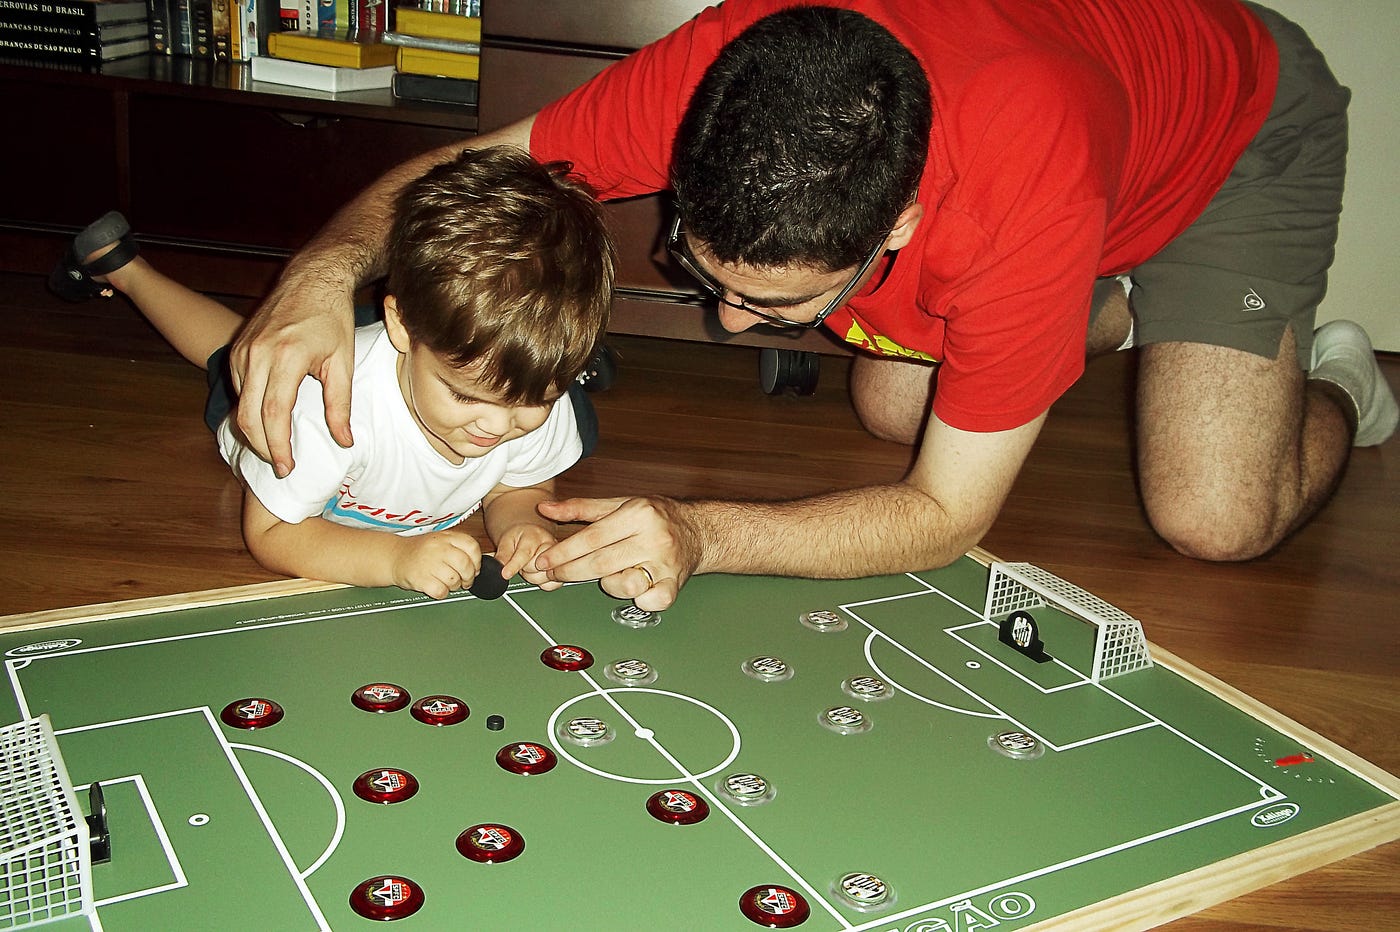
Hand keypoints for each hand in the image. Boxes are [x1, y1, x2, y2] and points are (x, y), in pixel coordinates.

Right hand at [228, 273, 356, 477]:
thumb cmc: (332, 318)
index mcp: (286, 356)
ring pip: (239, 404)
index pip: (273, 414)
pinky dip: (249, 410)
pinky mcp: (238, 348)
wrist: (311, 278)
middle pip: (247, 416)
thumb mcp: (343, 361)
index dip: (278, 446)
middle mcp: (257, 353)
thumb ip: (341, 405)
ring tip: (276, 449)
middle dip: (262, 447)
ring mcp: (243, 349)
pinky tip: (268, 422)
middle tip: (282, 466)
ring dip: (254, 432)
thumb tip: (344, 442)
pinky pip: (237, 389)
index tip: (288, 467)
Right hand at [390, 530, 483, 599]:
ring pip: (454, 579)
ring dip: (454, 586)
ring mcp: (428, 562)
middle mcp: (438, 547)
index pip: (471, 546)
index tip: (474, 568)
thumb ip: (460, 548)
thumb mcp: (441, 541)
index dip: (477, 561)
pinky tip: (436, 587)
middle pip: (465, 564)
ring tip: (447, 582)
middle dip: (468, 577)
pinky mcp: (420, 578)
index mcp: (446, 537)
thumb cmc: (420, 552)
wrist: (394, 556)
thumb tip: (481, 562)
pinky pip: (441, 591)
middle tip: (465, 581)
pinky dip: (442, 593)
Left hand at [493, 524, 560, 589]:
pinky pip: (554, 584)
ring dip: (535, 577)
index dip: (514, 566)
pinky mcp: (562, 567)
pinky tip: (540, 574)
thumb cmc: (519, 537)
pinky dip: (545, 583)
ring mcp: (559, 557)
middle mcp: (550, 545)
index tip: (505, 574)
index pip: (524, 554)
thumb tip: (497, 568)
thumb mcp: (506, 541)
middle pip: (536, 569)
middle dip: (525, 570)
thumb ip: (503, 554)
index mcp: (534, 536)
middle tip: (522, 563)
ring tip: (531, 567)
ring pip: (545, 578)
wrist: (531, 533)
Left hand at [535, 497, 698, 610]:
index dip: (563, 552)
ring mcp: (666, 564)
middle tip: (552, 575)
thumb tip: (546, 509)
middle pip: (601, 563)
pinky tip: (635, 590)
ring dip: (608, 585)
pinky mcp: (675, 584)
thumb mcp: (620, 504)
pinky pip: (651, 602)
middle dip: (570, 572)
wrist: (698, 530)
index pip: (592, 537)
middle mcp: (654, 538)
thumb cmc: (656, 517)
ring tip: (607, 577)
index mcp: (639, 514)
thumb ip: (581, 508)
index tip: (545, 561)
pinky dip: (639, 601)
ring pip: (625, 585)